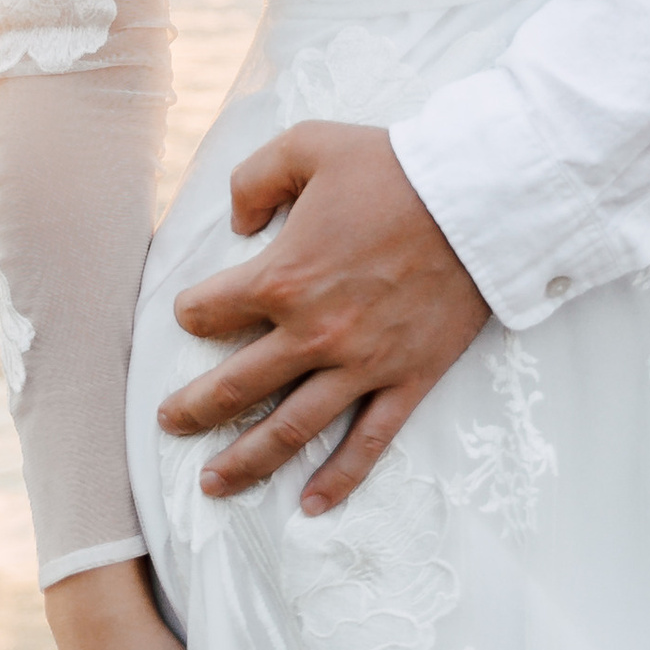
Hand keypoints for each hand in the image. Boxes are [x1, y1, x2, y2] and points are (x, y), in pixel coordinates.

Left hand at [160, 121, 490, 511]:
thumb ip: (254, 178)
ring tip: (215, 484)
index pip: (211, 311)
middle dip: (195, 410)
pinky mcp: (408, 379)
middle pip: (237, 386)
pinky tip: (311, 505)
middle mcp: (314, 333)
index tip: (192, 314)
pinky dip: (338, 478)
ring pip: (291, 429)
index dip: (191, 312)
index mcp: (284, 277)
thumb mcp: (309, 144)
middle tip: (170, 424)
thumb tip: (235, 223)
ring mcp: (362, 364)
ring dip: (247, 461)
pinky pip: (368, 442)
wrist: (480, 197)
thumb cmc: (395, 167)